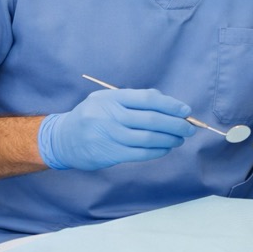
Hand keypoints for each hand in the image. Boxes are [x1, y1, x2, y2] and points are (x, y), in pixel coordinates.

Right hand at [37, 89, 194, 170]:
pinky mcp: (110, 154)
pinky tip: (167, 148)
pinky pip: (141, 153)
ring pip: (148, 138)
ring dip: (170, 139)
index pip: (147, 99)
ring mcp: (109, 136)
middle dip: (175, 124)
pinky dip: (158, 151)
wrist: (63, 139)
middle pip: (151, 119)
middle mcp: (110, 115)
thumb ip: (134, 99)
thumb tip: (168, 104)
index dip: (170, 105)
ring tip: (180, 139)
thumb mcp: (106, 99)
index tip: (185, 111)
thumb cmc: (92, 116)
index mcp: (111, 98)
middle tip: (189, 128)